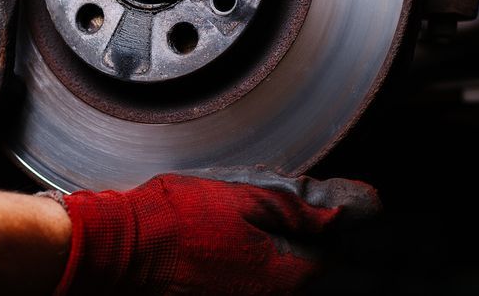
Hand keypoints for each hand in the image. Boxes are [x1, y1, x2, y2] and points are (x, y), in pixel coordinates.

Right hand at [49, 167, 380, 294]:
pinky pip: (240, 282)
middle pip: (297, 266)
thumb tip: (359, 208)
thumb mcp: (247, 196)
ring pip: (267, 275)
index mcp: (287, 276)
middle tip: (240, 211)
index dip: (308, 218)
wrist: (119, 248)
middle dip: (280, 236)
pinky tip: (205, 246)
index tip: (280, 202)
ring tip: (217, 228)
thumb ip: (304, 206)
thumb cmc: (176, 219)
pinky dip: (232, 264)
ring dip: (254, 250)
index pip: (326, 248)